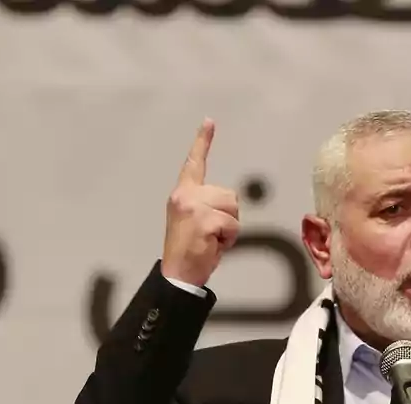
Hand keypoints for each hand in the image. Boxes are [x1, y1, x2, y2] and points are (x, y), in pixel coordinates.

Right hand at [161, 118, 239, 285]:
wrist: (177, 274)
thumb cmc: (189, 250)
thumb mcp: (193, 220)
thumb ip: (205, 204)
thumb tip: (225, 203)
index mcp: (182, 194)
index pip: (194, 164)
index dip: (202, 142)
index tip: (209, 122)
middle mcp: (186, 196)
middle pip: (228, 194)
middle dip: (229, 215)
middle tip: (212, 234)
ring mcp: (194, 207)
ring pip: (232, 208)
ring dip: (229, 227)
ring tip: (212, 239)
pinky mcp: (203, 219)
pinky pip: (232, 225)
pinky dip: (229, 238)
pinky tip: (214, 245)